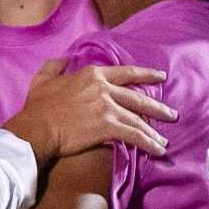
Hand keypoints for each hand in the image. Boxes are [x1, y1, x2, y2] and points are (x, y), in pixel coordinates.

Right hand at [9, 59, 174, 161]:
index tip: (160, 76)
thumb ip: (55, 66)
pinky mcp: (107, 126)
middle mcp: (103, 88)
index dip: (146, 74)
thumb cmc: (38, 107)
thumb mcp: (42, 79)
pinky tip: (158, 150)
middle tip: (172, 114)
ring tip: (164, 140)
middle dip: (157, 107)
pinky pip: (134, 135)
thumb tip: (64, 58)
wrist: (36, 128)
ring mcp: (106, 107)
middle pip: (138, 97)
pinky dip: (148, 142)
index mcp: (92, 74)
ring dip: (154, 130)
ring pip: (138, 118)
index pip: (126, 73)